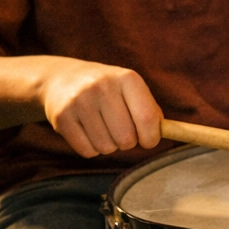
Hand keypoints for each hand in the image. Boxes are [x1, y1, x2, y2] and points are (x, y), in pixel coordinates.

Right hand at [39, 56, 163, 157]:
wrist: (61, 78)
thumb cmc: (106, 89)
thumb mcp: (129, 89)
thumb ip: (150, 111)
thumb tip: (167, 133)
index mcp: (126, 78)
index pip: (147, 119)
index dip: (151, 137)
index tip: (147, 139)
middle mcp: (102, 86)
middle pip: (127, 139)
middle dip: (126, 141)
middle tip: (118, 128)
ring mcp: (79, 100)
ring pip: (106, 148)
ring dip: (107, 145)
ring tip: (100, 126)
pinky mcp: (61, 116)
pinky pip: (87, 151)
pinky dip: (90, 148)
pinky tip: (85, 130)